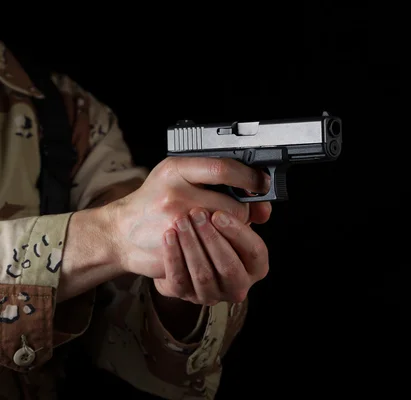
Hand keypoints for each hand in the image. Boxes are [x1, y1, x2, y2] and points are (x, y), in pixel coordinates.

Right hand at [106, 157, 271, 278]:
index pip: (223, 169)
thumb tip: (261, 204)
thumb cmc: (155, 201)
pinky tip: (208, 244)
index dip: (249, 179)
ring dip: (231, 233)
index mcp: (176, 169)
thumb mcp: (180, 177)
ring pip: (227, 231)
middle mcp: (174, 192)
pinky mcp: (175, 248)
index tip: (261, 184)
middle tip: (230, 216)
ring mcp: (173, 221)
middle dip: (241, 214)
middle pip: (233, 207)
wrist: (120, 232)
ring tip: (218, 229)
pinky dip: (218, 249)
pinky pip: (213, 251)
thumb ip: (218, 181)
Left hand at [154, 208, 268, 303]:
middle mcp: (238, 285)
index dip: (237, 233)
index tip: (218, 214)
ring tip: (180, 221)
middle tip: (197, 214)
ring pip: (203, 275)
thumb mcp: (235, 219)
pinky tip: (169, 235)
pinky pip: (179, 279)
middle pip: (229, 267)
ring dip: (191, 245)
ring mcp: (212, 294)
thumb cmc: (215, 229)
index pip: (255, 253)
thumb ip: (250, 210)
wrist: (185, 250)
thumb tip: (262, 211)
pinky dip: (174, 256)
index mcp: (256, 267)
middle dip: (211, 238)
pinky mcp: (186, 295)